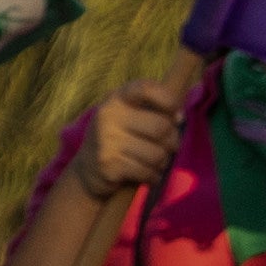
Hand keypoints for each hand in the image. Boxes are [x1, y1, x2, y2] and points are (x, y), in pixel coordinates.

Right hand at [81, 55, 197, 203]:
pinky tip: (146, 175)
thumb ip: (153, 110)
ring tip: (152, 162)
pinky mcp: (108, 163)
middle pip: (162, 127)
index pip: (147, 88)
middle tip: (166, 147)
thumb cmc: (119, 139)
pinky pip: (147, 172)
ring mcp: (106, 140)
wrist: (86, 171)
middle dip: (172, 142)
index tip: (176, 116)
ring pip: (157, 154)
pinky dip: (153, 177)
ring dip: (162, 162)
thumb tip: (179, 118)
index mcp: (116, 98)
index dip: (169, 100)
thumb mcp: (128, 115)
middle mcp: (108, 115)